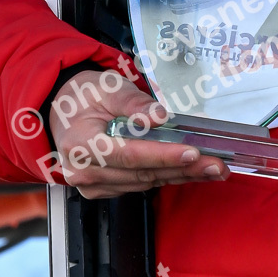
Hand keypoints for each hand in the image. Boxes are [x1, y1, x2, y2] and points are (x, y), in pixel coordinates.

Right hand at [46, 67, 229, 199]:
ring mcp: (93, 185)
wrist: (61, 109)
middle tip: (216, 164)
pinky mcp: (104, 189)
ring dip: (180, 177)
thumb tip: (159, 116)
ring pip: (144, 183)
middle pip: (141, 173)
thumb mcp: (106, 87)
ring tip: (212, 169)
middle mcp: (83, 171)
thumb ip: (132, 103)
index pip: (129, 154)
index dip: (162, 155)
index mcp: (80, 143)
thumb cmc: (83, 96)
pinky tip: (190, 173)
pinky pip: (140, 185)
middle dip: (182, 169)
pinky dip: (166, 177)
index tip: (192, 151)